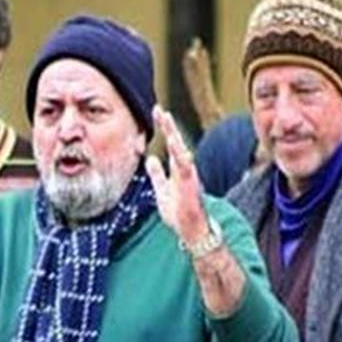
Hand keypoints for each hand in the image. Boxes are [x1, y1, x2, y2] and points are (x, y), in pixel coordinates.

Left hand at [145, 105, 208, 245]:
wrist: (191, 231)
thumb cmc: (179, 213)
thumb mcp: (162, 191)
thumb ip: (157, 175)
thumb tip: (150, 159)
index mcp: (178, 169)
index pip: (170, 144)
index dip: (164, 128)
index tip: (156, 112)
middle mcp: (184, 169)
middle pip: (175, 143)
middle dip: (168, 126)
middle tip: (159, 109)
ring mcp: (188, 176)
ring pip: (181, 151)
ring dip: (173, 135)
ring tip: (166, 120)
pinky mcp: (190, 185)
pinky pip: (185, 167)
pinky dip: (180, 155)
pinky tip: (173, 143)